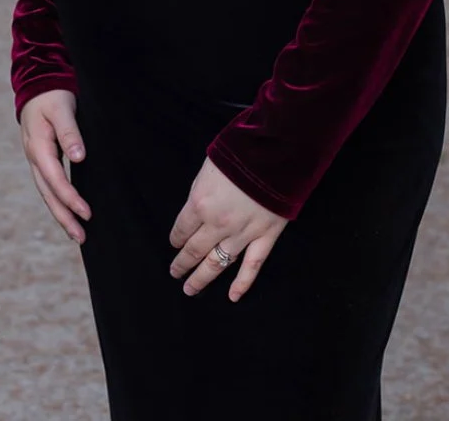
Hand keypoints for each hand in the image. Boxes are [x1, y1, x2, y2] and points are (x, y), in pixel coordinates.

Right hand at [19, 88, 91, 243]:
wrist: (38, 86)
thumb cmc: (52, 95)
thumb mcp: (62, 108)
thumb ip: (70, 132)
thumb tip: (78, 158)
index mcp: (38, 147)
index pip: (55, 180)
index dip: (71, 198)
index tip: (87, 213)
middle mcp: (34, 157)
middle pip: (48, 194)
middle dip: (64, 217)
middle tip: (81, 237)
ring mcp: (36, 160)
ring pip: (47, 193)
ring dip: (60, 214)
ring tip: (76, 234)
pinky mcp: (43, 159)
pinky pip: (49, 186)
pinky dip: (58, 201)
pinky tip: (68, 212)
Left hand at [169, 157, 286, 300]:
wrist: (274, 152)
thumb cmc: (239, 152)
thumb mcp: (208, 167)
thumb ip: (201, 191)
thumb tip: (197, 206)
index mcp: (200, 203)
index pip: (182, 229)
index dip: (176, 239)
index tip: (174, 244)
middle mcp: (217, 224)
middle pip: (195, 249)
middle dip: (182, 262)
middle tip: (174, 272)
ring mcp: (241, 234)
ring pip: (217, 262)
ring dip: (202, 277)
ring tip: (189, 288)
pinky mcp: (265, 237)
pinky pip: (252, 265)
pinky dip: (242, 283)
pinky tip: (232, 296)